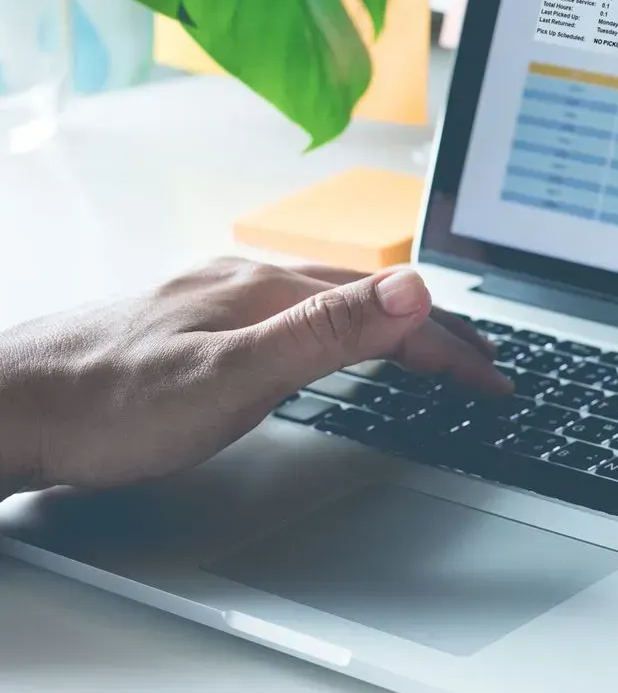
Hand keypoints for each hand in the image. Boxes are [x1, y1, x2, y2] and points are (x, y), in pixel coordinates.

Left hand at [0, 257, 508, 493]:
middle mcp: (244, 284)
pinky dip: (343, 327)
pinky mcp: (191, 323)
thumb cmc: (107, 406)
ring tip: (430, 344)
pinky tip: (327, 341)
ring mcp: (215, 301)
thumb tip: (413, 287)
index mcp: (267, 291)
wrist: (8, 408)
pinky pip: (293, 313)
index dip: (452, 351)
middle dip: (438, 330)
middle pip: (368, 298)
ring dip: (394, 323)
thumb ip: (328, 333)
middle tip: (485, 363)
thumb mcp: (234, 376)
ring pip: (330, 301)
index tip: (494, 383)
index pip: (391, 311)